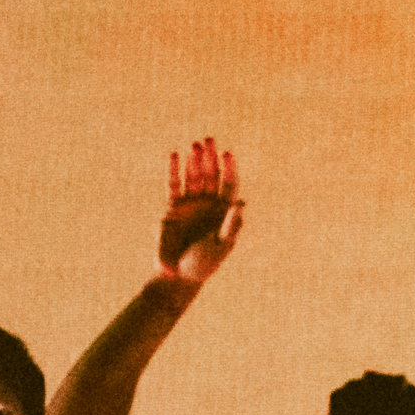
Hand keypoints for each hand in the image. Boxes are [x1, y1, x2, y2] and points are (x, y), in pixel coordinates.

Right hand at [158, 139, 245, 287]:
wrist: (179, 275)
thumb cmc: (205, 262)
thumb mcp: (223, 243)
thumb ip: (232, 223)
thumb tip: (242, 201)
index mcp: (224, 211)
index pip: (229, 184)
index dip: (229, 168)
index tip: (227, 153)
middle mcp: (208, 204)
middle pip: (211, 175)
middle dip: (210, 158)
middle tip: (209, 140)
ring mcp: (191, 204)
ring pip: (194, 177)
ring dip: (195, 161)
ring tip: (195, 144)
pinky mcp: (173, 209)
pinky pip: (174, 185)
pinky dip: (174, 171)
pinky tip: (175, 155)